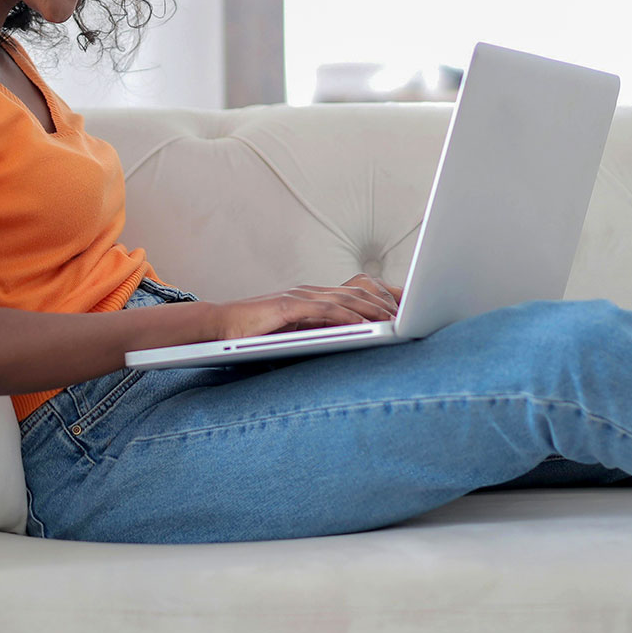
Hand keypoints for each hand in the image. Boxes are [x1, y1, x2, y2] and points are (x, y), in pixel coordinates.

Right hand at [209, 274, 402, 340]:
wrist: (219, 325)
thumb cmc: (255, 333)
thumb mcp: (295, 331)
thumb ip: (319, 331)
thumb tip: (350, 341)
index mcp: (315, 296)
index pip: (357, 292)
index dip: (383, 299)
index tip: (407, 311)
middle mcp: (311, 291)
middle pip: (359, 291)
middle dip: (387, 303)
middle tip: (412, 317)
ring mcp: (300, 296)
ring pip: (347, 299)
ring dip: (374, 311)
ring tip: (395, 323)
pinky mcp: (288, 306)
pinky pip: (324, 310)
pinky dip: (347, 318)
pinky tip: (364, 327)